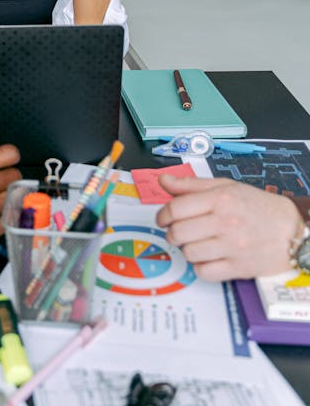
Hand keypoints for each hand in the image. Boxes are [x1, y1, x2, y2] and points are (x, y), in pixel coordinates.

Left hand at [156, 174, 300, 280]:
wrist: (290, 230)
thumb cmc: (258, 206)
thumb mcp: (226, 186)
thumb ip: (191, 185)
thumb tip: (164, 181)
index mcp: (220, 198)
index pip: (176, 208)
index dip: (163, 214)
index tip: (163, 218)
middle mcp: (225, 222)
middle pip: (178, 232)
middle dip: (173, 233)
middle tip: (178, 231)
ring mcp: (232, 247)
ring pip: (189, 253)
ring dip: (187, 249)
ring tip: (196, 243)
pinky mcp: (238, 268)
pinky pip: (204, 272)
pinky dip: (200, 267)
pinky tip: (207, 257)